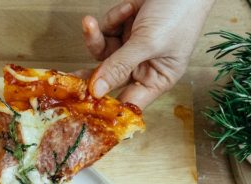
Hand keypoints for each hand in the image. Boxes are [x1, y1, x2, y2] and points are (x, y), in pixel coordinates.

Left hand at [83, 0, 214, 108]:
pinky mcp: (126, 27)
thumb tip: (97, 91)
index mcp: (157, 78)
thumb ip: (120, 66)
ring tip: (90, 23)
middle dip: (91, 73)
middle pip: (110, 79)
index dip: (107, 106)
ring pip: (103, 53)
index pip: (128, 101)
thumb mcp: (148, 43)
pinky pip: (108, 30)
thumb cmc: (180, 13)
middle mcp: (145, 65)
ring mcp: (134, 46)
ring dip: (96, 37)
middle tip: (69, 77)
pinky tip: (130, 7)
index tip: (84, 106)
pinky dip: (114, 18)